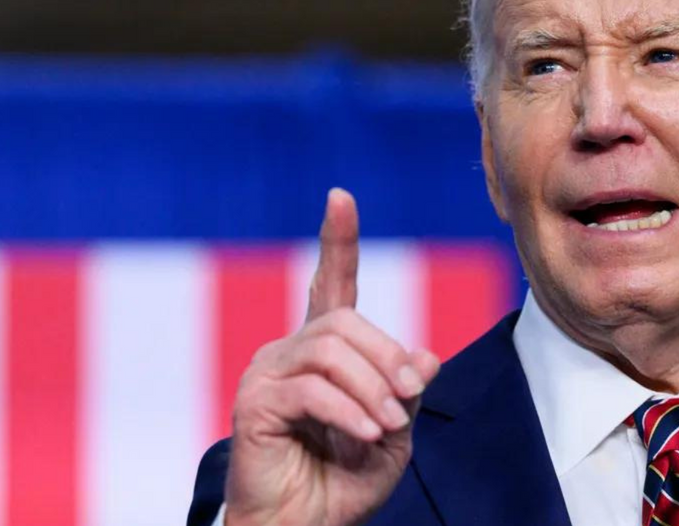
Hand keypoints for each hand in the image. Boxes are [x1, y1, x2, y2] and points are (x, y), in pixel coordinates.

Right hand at [224, 188, 440, 525]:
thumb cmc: (346, 481)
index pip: (332, 283)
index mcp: (326, 351)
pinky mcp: (254, 401)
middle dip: (387, 357)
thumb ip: (406, 390)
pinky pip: (310, 388)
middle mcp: (291, 350)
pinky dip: (347, 409)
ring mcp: (268, 372)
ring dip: (371, 387)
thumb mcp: (394, 431)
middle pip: (345, 322)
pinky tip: (367, 434)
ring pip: (330, 349)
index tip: (340, 197)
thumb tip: (424, 355)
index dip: (338, 241)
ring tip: (387, 426)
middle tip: (408, 398)